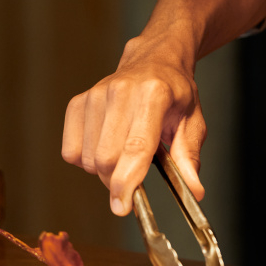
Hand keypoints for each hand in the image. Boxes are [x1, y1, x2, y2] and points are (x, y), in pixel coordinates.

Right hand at [61, 37, 205, 215]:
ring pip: (88, 159)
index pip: (136, 146)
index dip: (127, 181)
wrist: (155, 59)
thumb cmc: (175, 91)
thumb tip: (194, 191)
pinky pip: (71, 151)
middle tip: (135, 173)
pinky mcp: (78, 102)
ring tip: (124, 150)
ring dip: (104, 170)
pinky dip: (86, 159)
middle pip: (107, 159)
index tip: (123, 207)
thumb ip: (189, 157)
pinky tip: (106, 143)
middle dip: (118, 180)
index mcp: (154, 94)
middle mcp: (121, 90)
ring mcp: (96, 95)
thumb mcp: (192, 121)